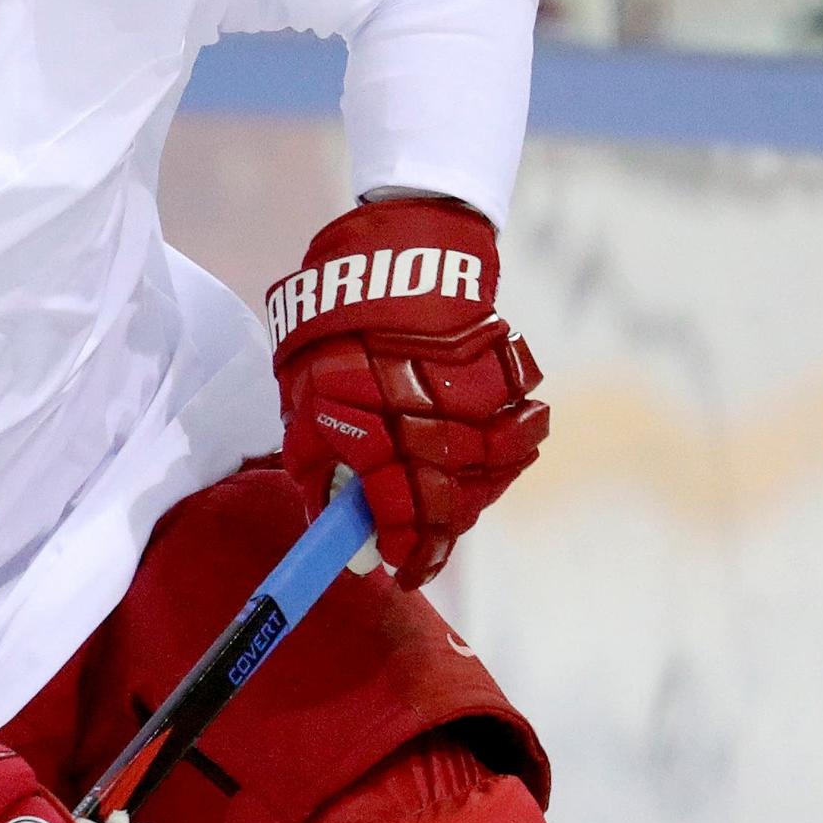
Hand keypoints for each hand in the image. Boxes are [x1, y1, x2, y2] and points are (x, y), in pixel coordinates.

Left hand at [269, 197, 547, 585]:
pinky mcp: (509, 376)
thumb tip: (333, 529)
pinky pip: (518, 437)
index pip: (395, 510)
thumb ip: (317, 466)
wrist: (398, 253)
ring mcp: (476, 396)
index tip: (394, 569)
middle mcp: (428, 414)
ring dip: (465, 500)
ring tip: (442, 509)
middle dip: (432, 539)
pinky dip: (500, 458)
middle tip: (419, 554)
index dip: (399, 550)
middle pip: (447, 504)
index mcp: (370, 422)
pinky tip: (475, 463)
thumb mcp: (304, 400)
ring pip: (487, 476)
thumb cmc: (336, 332)